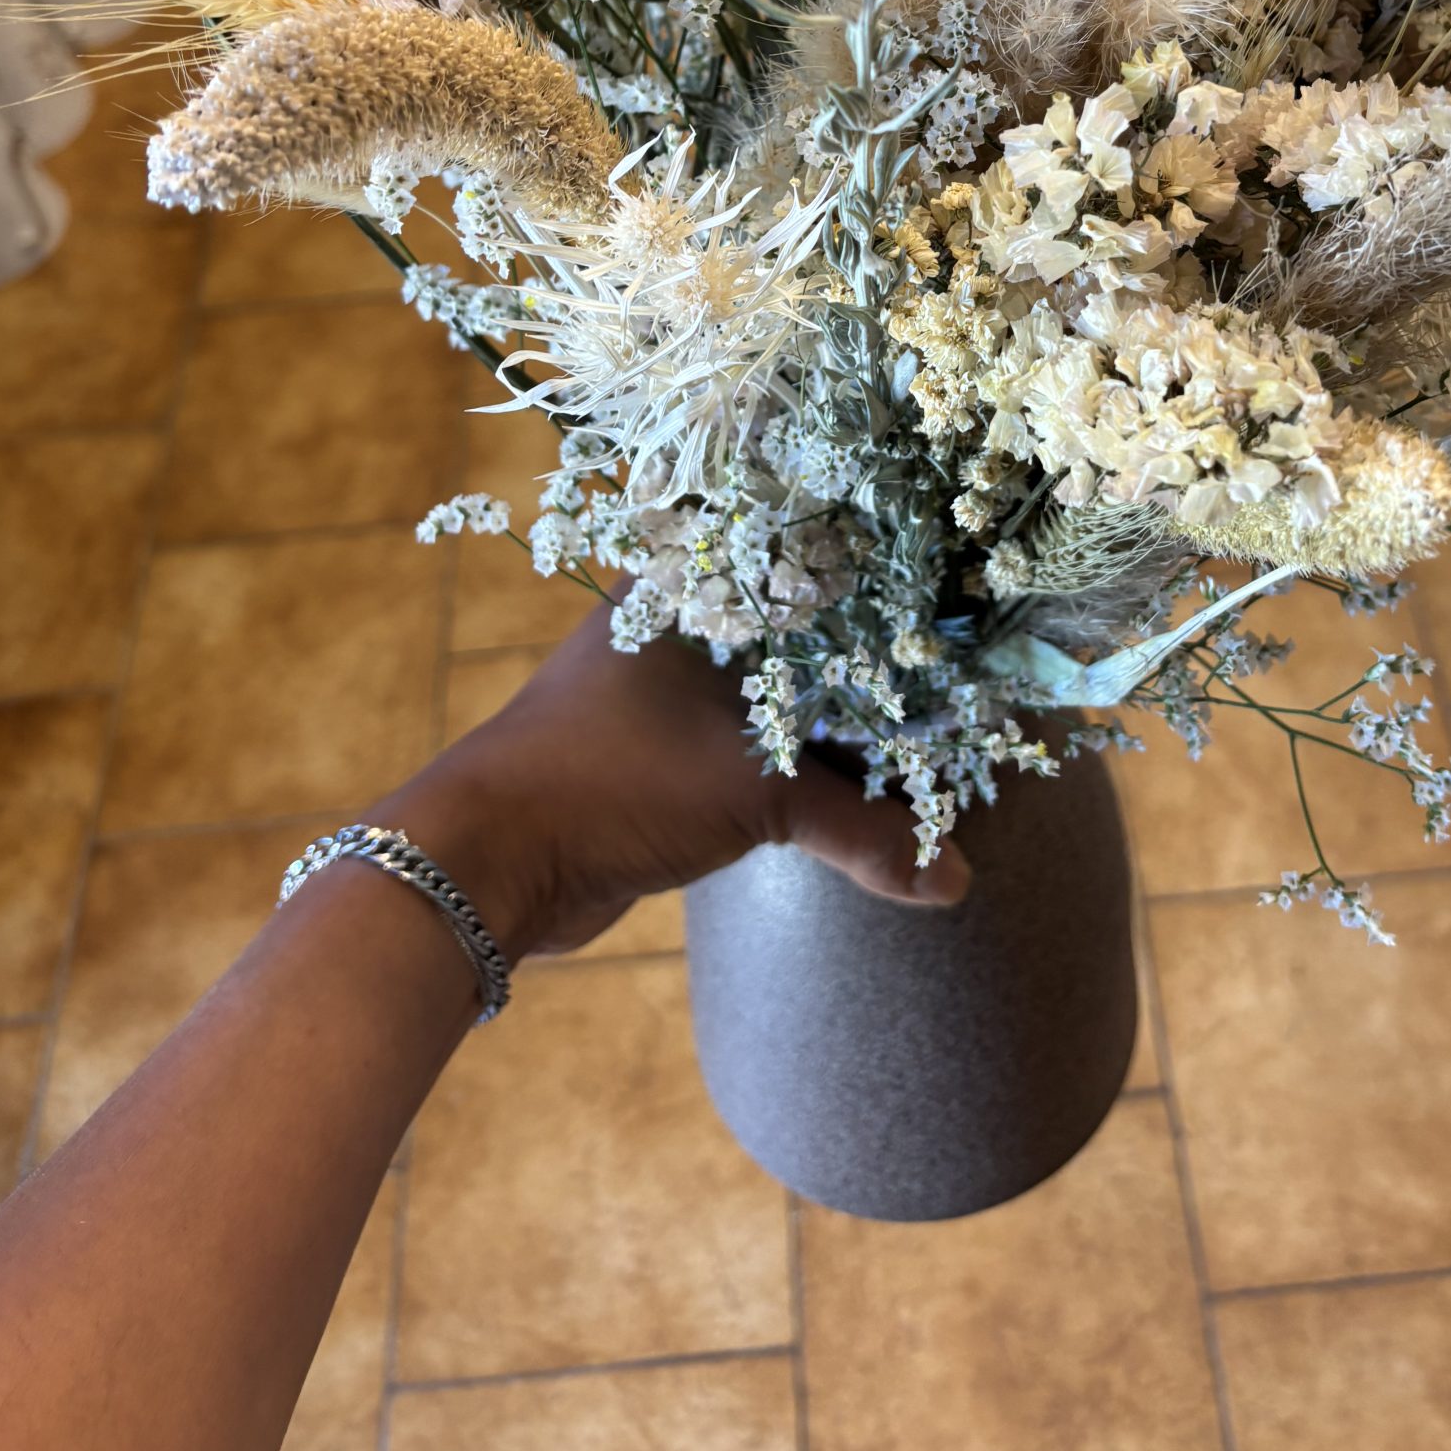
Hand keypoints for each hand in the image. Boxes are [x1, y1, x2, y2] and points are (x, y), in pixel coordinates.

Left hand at [374, 601, 970, 961]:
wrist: (486, 862)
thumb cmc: (612, 783)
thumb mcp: (753, 795)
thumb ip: (859, 829)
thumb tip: (951, 878)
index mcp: (696, 587)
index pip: (818, 571)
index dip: (892, 605)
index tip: (964, 639)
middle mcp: (683, 621)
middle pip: (807, 641)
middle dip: (876, 684)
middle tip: (959, 712)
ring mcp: (667, 690)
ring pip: (780, 701)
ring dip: (840, 738)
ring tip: (925, 763)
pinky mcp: (658, 755)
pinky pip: (753, 751)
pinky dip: (801, 774)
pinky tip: (859, 801)